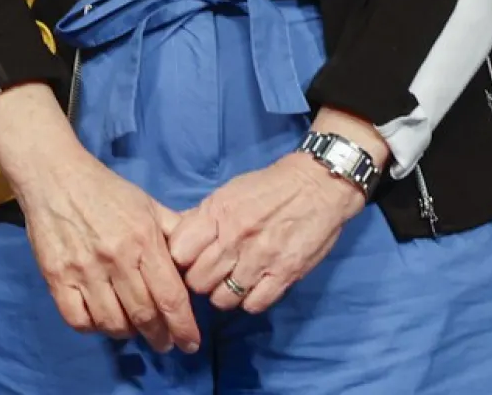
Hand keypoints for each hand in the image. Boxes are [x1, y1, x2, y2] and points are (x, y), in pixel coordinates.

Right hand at [0, 82, 199, 353]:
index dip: (184, 328)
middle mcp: (116, 258)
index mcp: (143, 239)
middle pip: (144, 316)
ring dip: (127, 333)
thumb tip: (203, 257)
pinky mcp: (56, 276)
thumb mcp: (147, 204)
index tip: (189, 344)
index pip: (171, 298)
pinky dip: (93, 328)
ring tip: (131, 327)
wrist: (53, 174)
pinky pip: (78, 320)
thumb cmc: (105, 190)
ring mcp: (84, 269)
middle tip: (163, 341)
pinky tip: (99, 318)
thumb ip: (176, 231)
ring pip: (112, 323)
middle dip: (159, 337)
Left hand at [168, 151, 362, 314]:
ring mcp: (259, 259)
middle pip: (198, 280)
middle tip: (210, 274)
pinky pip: (254, 305)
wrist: (315, 185)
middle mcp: (234, 238)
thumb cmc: (268, 187)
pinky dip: (249, 301)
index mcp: (217, 213)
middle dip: (199, 281)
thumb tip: (175, 234)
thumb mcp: (227, 192)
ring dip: (223, 294)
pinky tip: (252, 288)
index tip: (188, 259)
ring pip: (223, 298)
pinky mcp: (285, 275)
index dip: (180, 260)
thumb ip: (202, 216)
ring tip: (230, 283)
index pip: (179, 252)